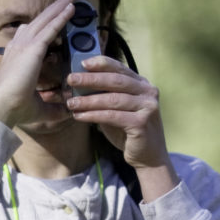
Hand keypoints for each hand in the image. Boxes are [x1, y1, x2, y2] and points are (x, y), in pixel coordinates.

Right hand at [0, 0, 78, 126]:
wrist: (3, 108)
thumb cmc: (18, 109)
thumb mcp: (42, 106)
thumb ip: (56, 106)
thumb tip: (70, 109)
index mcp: (17, 56)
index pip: (34, 33)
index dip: (47, 23)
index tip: (59, 15)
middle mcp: (19, 45)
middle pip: (40, 20)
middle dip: (55, 7)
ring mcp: (24, 45)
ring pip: (46, 19)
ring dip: (60, 6)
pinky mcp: (32, 48)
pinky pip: (50, 28)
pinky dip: (62, 17)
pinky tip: (72, 8)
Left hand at [66, 57, 180, 198]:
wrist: (149, 156)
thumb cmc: (129, 131)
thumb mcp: (117, 109)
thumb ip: (105, 95)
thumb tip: (79, 84)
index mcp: (143, 85)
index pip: (121, 69)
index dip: (101, 64)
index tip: (82, 63)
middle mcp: (149, 93)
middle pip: (116, 81)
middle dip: (91, 79)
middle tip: (71, 79)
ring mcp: (147, 107)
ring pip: (113, 99)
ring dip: (88, 100)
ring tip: (70, 102)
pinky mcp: (141, 123)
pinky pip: (112, 116)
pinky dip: (93, 115)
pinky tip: (79, 116)